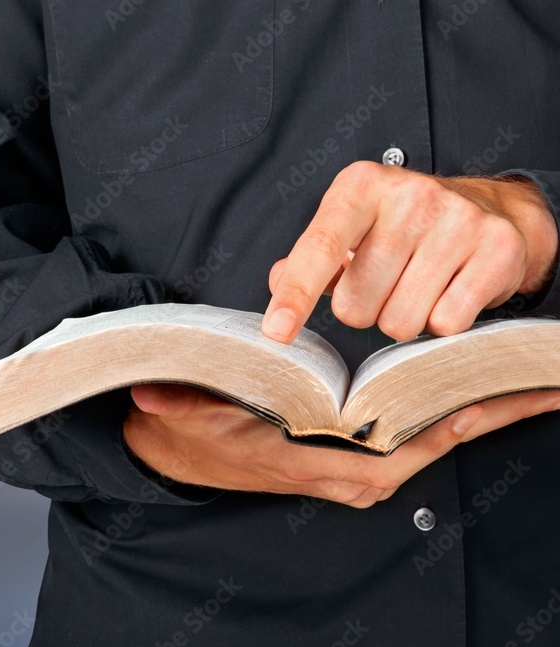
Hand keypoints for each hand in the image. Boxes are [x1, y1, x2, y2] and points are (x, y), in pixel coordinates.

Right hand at [123, 384, 559, 507]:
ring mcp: (342, 463)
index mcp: (299, 462)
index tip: (470, 407)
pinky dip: (446, 417)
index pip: (378, 461)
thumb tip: (153, 396)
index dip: (428, 437)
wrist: (175, 446)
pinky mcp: (345, 451)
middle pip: (419, 453)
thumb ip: (176, 404)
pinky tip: (474, 391)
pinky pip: (407, 439)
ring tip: (523, 386)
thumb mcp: (180, 415)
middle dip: (477, 422)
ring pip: (420, 446)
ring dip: (471, 418)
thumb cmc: (188, 432)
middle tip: (534, 388)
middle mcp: (332, 470)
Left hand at [262, 162, 557, 342]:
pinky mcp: (498, 248)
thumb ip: (308, 259)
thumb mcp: (348, 226)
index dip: (296, 295)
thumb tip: (277, 280)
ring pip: (400, 322)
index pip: (320, 248)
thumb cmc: (402, 223)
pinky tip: (450, 289)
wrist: (490, 207)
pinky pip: (447, 324)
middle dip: (364, 310)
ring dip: (403, 318)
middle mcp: (410, 195)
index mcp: (361, 186)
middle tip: (385, 282)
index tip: (276, 332)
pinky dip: (443, 320)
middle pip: (356, 305)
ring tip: (418, 284)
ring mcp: (458, 220)